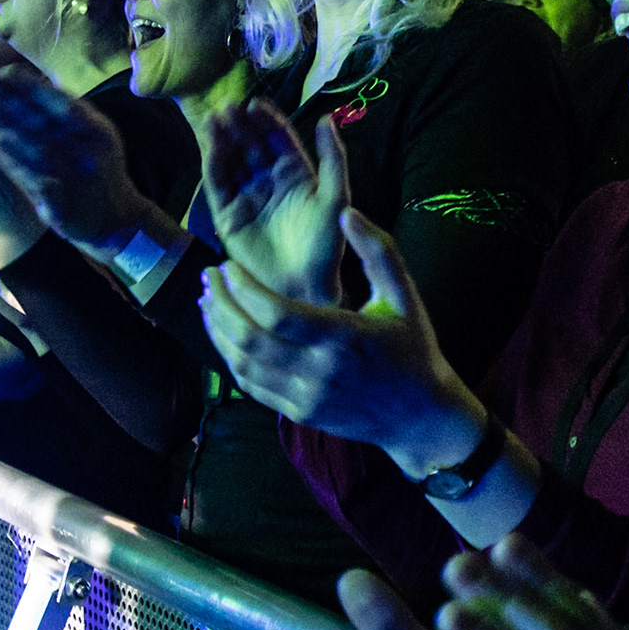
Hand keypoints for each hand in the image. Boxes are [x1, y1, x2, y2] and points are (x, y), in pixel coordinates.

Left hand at [0, 65, 150, 248]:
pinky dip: (10, 161)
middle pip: (42, 120)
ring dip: (4, 126)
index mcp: (97, 131)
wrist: (118, 221)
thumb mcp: (98, 136)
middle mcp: (88, 152)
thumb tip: (35, 83)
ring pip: (35, 147)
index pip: (59, 100)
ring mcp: (76, 179)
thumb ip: (72, 112)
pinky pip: (31, 179)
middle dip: (6, 100)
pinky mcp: (63, 204)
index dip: (28, 85)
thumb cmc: (100, 171)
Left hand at [199, 208, 477, 466]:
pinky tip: (223, 335)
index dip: (242, 289)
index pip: (276, 314)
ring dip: (218, 331)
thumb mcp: (404, 295)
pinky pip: (252, 386)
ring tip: (207, 302)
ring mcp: (306, 397)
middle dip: (221, 305)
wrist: (421, 416)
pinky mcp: (299, 413)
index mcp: (343, 336)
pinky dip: (230, 359)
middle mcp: (319, 371)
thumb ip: (377, 251)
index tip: (226, 265)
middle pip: (250, 339)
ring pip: (244, 365)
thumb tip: (346, 213)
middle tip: (208, 278)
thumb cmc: (413, 348)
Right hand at [206, 101, 348, 304]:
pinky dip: (213, 163)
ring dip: (223, 138)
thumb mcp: (336, 198)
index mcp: (297, 173)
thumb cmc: (326, 245)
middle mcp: (269, 181)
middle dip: (241, 125)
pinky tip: (210, 145)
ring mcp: (247, 196)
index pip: (279, 138)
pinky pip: (218, 184)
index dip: (267, 120)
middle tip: (229, 106)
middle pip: (251, 144)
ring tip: (215, 118)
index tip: (256, 104)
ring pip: (232, 160)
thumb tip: (327, 118)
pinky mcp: (228, 215)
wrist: (304, 287)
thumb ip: (334, 159)